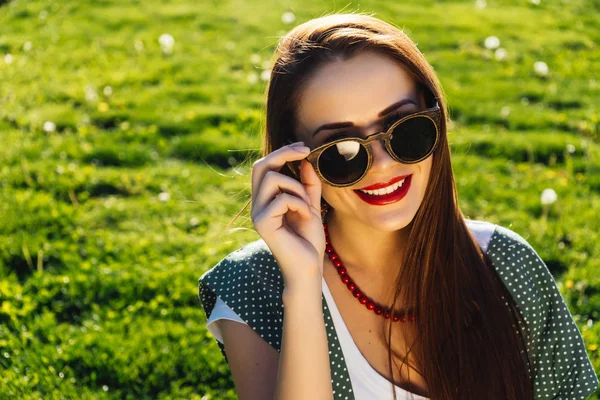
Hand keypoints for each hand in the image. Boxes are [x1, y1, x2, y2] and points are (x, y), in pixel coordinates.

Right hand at [250, 142, 326, 288]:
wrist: (309, 267)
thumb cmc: (308, 240)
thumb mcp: (311, 206)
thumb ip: (308, 185)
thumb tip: (305, 161)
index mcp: (266, 199)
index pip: (265, 166)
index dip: (283, 152)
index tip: (304, 148)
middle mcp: (257, 205)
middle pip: (260, 166)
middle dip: (284, 154)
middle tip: (305, 151)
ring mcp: (258, 214)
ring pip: (272, 179)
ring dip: (297, 188)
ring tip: (307, 206)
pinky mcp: (262, 224)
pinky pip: (282, 199)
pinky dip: (300, 204)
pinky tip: (306, 218)